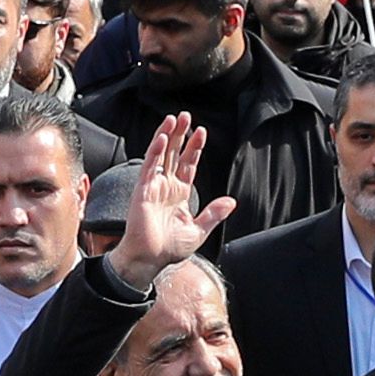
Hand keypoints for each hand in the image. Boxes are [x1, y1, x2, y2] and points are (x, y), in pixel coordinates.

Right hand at [108, 113, 235, 292]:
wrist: (150, 259)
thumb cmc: (169, 248)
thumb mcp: (198, 230)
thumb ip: (214, 213)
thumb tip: (231, 201)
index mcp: (179, 194)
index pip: (188, 164)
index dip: (194, 148)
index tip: (201, 132)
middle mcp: (166, 187)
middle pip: (174, 154)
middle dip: (181, 135)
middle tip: (185, 115)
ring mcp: (153, 186)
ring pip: (160, 154)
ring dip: (167, 135)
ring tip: (174, 118)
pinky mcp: (143, 190)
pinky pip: (149, 166)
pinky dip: (155, 151)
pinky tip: (163, 136)